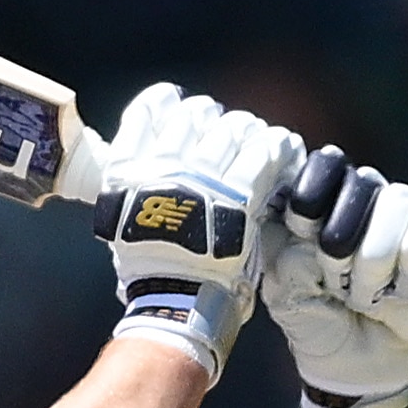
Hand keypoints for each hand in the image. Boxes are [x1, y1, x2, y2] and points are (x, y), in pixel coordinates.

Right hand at [91, 84, 299, 380]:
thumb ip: (134, 185)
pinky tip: (285, 150)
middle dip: (217, 121)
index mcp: (128, 168)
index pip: (152, 108)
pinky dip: (278, 147)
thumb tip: (146, 161)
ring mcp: (200, 179)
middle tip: (231, 136)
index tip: (187, 110)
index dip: (174, 103)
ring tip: (260, 143)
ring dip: (250, 132)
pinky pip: (263, 154)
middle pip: (198, 113)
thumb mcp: (123, 220)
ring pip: (234, 127)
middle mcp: (162, 165)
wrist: (173, 304)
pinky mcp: (237, 196)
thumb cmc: (149, 270)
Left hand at [260, 150, 407, 407]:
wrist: (357, 369)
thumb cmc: (316, 323)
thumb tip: (304, 228)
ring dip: (377, 264)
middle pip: (362, 182)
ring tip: (368, 296)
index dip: (314, 201)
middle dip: (343, 245)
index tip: (305, 242)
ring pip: (397, 204)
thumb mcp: (284, 292)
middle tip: (337, 286)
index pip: (324, 164)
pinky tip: (404, 291)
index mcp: (320, 198)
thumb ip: (286, 252)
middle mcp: (363, 194)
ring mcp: (403, 208)